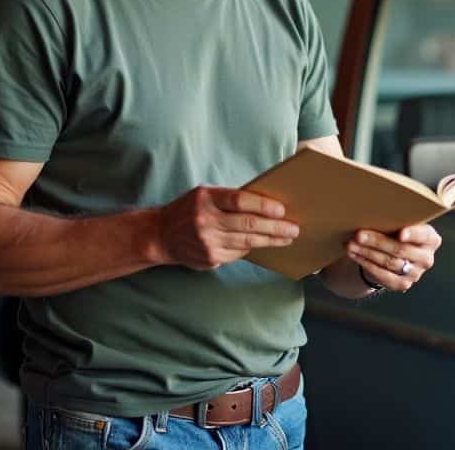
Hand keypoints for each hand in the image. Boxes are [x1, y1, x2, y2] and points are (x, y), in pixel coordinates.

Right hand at [154, 185, 298, 269]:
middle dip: (275, 227)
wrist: (160, 235)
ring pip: (247, 242)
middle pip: (248, 224)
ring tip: (287, 237)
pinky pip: (238, 253)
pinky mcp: (210, 258)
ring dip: (270, 240)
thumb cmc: (189, 209)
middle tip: (294, 228)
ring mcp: (207, 241)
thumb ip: (229, 199)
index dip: (262, 206)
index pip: (239, 201)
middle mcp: (205, 220)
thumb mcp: (204, 195)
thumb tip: (266, 204)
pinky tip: (266, 245)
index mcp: (205, 198)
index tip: (282, 210)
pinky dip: (253, 248)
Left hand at [346, 224, 441, 292]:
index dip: (412, 234)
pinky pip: (383, 276)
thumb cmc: (397, 232)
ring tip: (351, 244)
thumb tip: (371, 214)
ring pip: (389, 263)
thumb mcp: (402, 224)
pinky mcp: (403, 284)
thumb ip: (395, 220)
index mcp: (431, 239)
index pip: (423, 235)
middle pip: (400, 250)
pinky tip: (355, 256)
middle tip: (359, 235)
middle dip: (377, 242)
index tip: (400, 233)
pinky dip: (367, 264)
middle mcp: (426, 258)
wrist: (396, 254)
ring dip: (367, 253)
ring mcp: (416, 274)